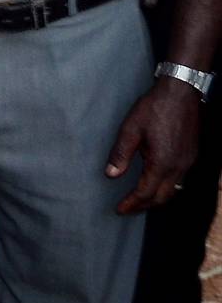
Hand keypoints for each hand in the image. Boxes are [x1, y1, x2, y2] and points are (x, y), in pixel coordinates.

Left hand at [107, 76, 202, 212]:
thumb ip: (121, 154)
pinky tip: (155, 183)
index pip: (146, 193)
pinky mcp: (191, 155)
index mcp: (162, 163)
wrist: (181, 93)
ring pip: (173, 190)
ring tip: (138, 200)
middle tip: (127, 209)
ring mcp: (188, 162)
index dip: (131, 204)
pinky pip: (179, 180)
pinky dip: (166, 187)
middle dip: (144, 206)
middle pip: (162, 197)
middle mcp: (179, 167)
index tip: (119, 209)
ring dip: (156, 198)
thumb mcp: (130, 129)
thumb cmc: (154, 108)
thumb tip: (111, 175)